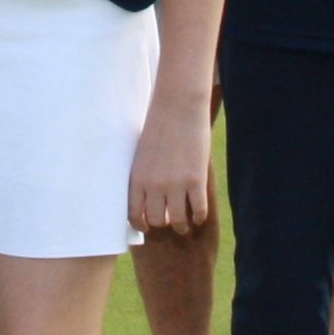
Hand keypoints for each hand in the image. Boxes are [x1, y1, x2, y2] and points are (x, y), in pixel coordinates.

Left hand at [127, 102, 211, 238]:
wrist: (178, 107)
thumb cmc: (159, 126)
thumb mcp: (142, 153)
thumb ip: (143, 175)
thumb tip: (147, 196)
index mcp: (137, 178)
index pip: (134, 214)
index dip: (141, 224)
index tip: (146, 227)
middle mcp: (154, 185)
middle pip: (157, 220)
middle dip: (163, 224)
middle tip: (169, 221)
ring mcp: (176, 184)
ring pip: (178, 220)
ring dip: (182, 226)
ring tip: (185, 224)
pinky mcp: (196, 180)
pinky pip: (198, 210)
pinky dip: (199, 216)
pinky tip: (199, 215)